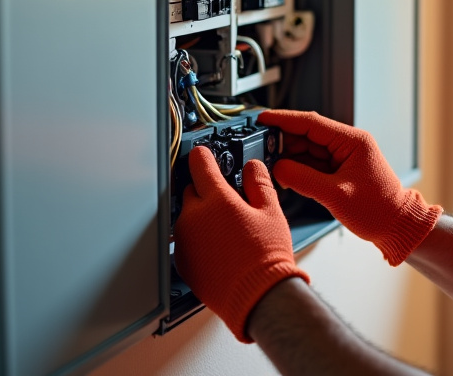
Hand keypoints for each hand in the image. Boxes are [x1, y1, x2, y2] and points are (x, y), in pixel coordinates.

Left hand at [173, 146, 309, 341]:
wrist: (257, 298)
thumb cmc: (266, 258)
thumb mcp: (271, 212)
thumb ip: (259, 183)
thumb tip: (253, 167)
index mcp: (216, 200)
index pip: (199, 163)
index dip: (203, 155)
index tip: (203, 153)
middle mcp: (193, 217)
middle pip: (192, 190)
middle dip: (207, 190)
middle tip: (229, 201)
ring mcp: (184, 241)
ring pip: (187, 216)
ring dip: (200, 216)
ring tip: (226, 231)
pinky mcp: (182, 262)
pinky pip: (185, 241)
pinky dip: (196, 239)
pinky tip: (217, 248)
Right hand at [260, 109, 441, 265]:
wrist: (396, 227)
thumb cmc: (378, 211)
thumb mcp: (335, 195)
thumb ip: (303, 179)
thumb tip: (278, 168)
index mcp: (353, 141)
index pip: (311, 123)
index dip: (284, 120)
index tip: (263, 119)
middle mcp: (348, 144)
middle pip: (307, 134)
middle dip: (282, 140)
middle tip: (259, 147)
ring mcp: (344, 157)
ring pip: (308, 149)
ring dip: (288, 155)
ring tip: (268, 163)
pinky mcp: (340, 170)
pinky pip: (313, 163)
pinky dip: (297, 168)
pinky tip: (283, 173)